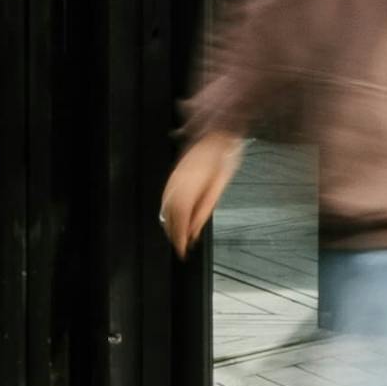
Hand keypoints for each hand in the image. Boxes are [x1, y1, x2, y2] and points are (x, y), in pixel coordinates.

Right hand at [162, 131, 241, 254]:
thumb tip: (194, 231)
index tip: (182, 250)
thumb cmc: (222, 159)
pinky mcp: (173, 177)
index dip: (178, 237)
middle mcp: (175, 185)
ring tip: (179, 237)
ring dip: (170, 225)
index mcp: (188, 188)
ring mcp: (172, 180)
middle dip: (173, 234)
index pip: (178, 218)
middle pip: (169, 215)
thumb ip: (203, 211)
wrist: (217, 136)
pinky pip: (165, 199)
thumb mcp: (218, 188)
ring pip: (164, 208)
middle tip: (181, 247)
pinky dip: (168, 212)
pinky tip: (175, 219)